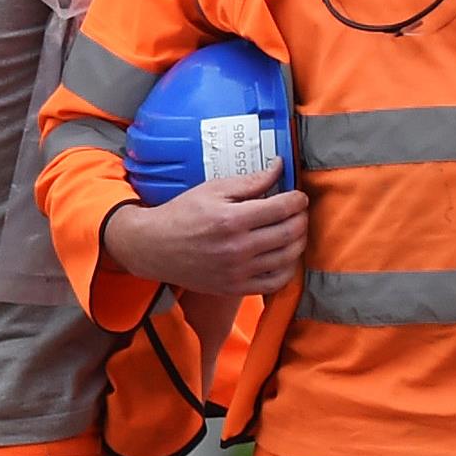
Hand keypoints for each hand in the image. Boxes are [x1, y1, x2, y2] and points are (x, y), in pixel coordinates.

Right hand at [102, 168, 307, 295]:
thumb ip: (250, 181)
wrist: (153, 247)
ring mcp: (238, 271)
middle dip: (301, 218)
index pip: (283, 208)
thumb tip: (279, 167)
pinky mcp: (235, 288)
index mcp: (232, 219)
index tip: (298, 196)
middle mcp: (237, 248)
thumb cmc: (181, 215)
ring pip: (288, 257)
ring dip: (299, 241)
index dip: (298, 199)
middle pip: (291, 232)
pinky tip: (284, 256)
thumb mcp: (212, 189)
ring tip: (293, 231)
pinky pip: (275, 282)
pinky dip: (288, 269)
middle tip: (297, 212)